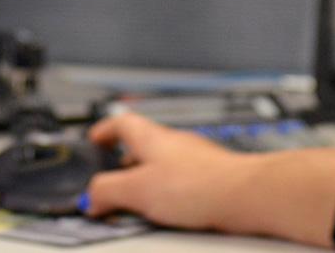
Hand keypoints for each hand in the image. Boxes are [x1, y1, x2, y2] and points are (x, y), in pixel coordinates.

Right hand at [80, 112, 256, 230]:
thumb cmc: (198, 185)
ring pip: (164, 162)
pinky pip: (183, 179)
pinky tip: (170, 210)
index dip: (105, 130)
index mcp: (152, 138)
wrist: (244, 195)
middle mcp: (175, 142)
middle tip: (113, 176)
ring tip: (139, 200)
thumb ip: (108, 191)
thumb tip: (90, 197)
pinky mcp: (213, 176)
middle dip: (125, 161)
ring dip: (148, 177)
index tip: (95, 138)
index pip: (122, 123)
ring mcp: (196, 158)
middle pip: (143, 143)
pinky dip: (169, 190)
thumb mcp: (137, 191)